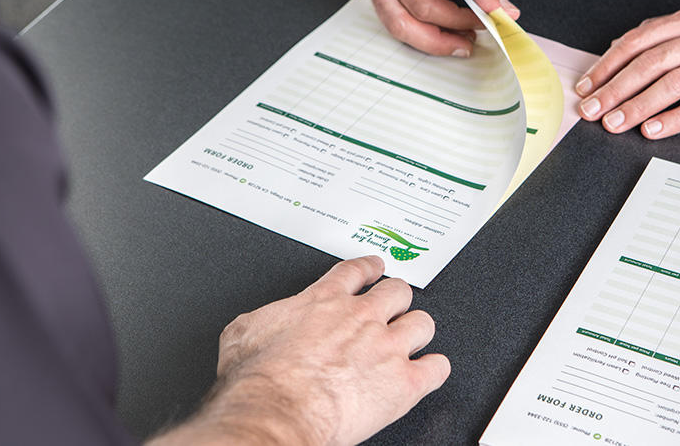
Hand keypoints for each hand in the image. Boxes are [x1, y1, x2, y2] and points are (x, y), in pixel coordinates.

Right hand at [149, 256, 448, 445]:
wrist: (278, 410)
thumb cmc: (259, 378)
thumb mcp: (242, 332)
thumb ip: (264, 318)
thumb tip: (258, 322)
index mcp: (324, 301)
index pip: (355, 272)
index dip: (369, 268)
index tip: (374, 269)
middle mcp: (362, 318)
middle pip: (397, 291)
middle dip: (397, 297)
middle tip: (395, 305)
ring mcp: (387, 348)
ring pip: (422, 323)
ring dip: (418, 330)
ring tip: (413, 337)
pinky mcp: (404, 382)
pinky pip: (436, 367)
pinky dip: (435, 368)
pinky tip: (430, 371)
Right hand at [354, 0, 518, 56]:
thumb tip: (502, 11)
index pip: (423, 6)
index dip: (455, 20)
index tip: (480, 21)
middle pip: (400, 23)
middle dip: (436, 41)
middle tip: (465, 45)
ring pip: (393, 23)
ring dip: (425, 38)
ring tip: (455, 40)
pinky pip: (392, 12)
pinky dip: (416, 24)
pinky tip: (439, 28)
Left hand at [574, 0, 679, 138]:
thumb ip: (673, 28)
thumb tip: (629, 44)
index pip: (640, 40)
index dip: (609, 63)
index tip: (588, 84)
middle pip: (650, 63)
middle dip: (615, 88)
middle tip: (591, 109)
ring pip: (672, 84)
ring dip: (638, 106)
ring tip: (615, 123)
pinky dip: (677, 119)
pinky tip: (654, 131)